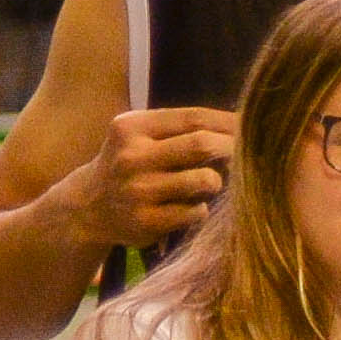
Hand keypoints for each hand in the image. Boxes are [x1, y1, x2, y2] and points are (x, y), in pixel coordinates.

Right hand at [62, 106, 232, 267]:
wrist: (88, 207)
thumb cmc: (131, 164)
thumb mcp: (141, 136)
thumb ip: (181, 128)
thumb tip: (241, 123)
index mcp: (132, 127)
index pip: (193, 117)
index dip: (229, 122)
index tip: (252, 126)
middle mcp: (132, 156)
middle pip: (202, 145)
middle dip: (232, 148)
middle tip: (246, 155)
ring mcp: (138, 191)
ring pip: (205, 181)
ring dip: (215, 182)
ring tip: (205, 183)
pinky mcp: (146, 222)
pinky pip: (196, 212)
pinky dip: (200, 209)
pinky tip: (186, 207)